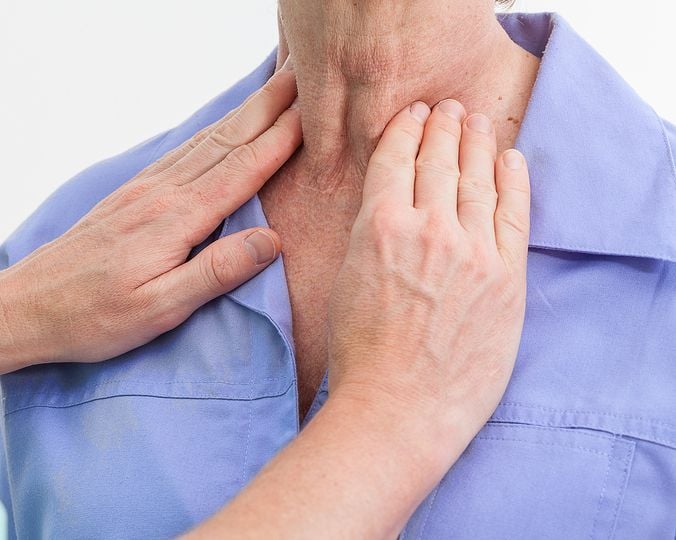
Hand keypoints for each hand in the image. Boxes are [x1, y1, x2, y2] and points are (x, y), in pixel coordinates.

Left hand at [0, 64, 300, 363]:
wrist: (28, 306)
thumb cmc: (92, 317)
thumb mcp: (158, 309)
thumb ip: (214, 273)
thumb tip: (270, 241)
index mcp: (174, 220)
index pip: (241, 171)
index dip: (281, 139)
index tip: (314, 111)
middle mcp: (161, 194)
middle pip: (226, 141)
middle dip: (268, 107)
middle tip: (301, 75)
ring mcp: (143, 190)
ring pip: (204, 140)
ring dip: (243, 112)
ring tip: (273, 89)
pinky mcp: (131, 196)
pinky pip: (181, 152)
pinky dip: (210, 131)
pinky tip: (220, 127)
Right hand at [327, 99, 530, 462]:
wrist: (397, 407)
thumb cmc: (360, 354)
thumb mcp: (344, 280)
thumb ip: (368, 235)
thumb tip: (387, 208)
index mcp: (378, 225)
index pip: (396, 158)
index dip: (406, 129)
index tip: (413, 114)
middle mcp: (427, 227)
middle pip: (440, 158)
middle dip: (443, 125)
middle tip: (448, 107)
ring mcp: (472, 250)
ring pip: (478, 178)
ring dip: (477, 143)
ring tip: (477, 121)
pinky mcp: (505, 276)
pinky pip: (514, 212)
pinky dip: (513, 180)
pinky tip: (510, 159)